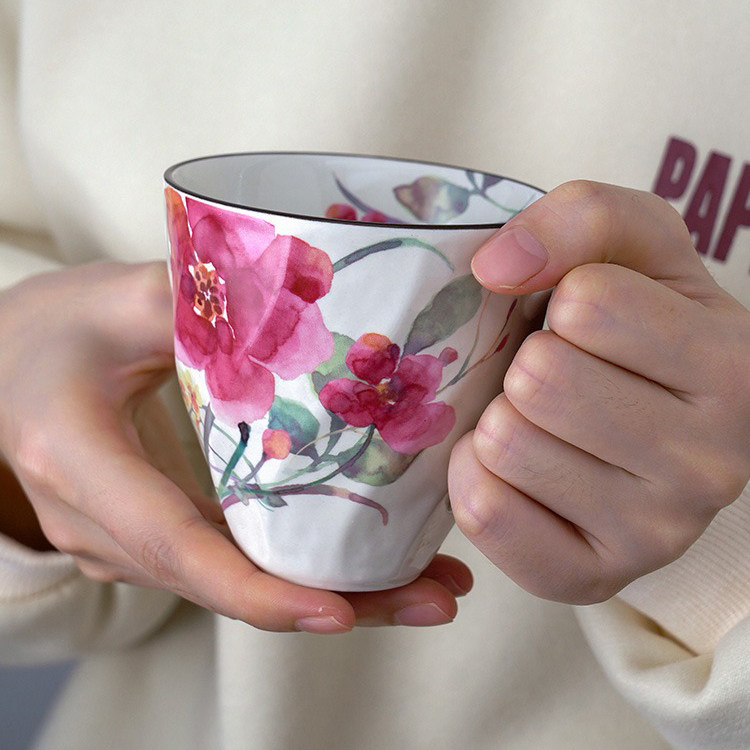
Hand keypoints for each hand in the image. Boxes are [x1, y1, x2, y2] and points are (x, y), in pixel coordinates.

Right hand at [0, 262, 470, 631]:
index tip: (337, 612)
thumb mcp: (115, 298)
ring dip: (333, 591)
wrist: (2, 369)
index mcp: (80, 461)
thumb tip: (305, 297)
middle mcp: (101, 523)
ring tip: (428, 586)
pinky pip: (230, 561)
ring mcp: (124, 540)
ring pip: (235, 583)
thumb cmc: (49, 330)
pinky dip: (299, 567)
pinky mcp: (152, 535)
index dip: (256, 588)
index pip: (173, 542)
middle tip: (434, 601)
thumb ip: (202, 298)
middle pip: (224, 582)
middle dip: (334, 603)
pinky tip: (370, 558)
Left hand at [448, 181, 749, 603]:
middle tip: (558, 375)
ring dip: (501, 416)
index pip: (589, 304)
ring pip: (505, 442)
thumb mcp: (635, 249)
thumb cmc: (642, 329)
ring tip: (542, 421)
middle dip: (528, 363)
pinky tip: (516, 467)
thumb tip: (495, 264)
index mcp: (736, 368)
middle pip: (541, 379)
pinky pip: (486, 512)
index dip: (566, 301)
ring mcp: (656, 534)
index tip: (588, 323)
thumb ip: (581, 218)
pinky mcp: (589, 578)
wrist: (656, 428)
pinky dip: (476, 476)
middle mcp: (714, 463)